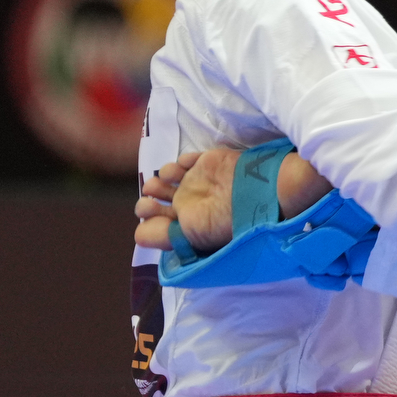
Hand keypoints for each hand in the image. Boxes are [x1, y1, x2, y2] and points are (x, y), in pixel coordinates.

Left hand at [133, 146, 331, 252]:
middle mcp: (192, 204)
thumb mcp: (190, 236)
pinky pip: (186, 159)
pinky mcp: (209, 163)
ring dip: (162, 175)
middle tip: (154, 194)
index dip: (147, 213)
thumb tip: (137, 235)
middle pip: (157, 196)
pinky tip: (190, 165)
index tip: (151, 209)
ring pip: (167, 176)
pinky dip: (183, 160)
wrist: (260, 192)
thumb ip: (158, 236)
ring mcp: (199, 182)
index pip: (158, 220)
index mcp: (189, 224)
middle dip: (150, 193)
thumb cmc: (227, 218)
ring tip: (170, 177)